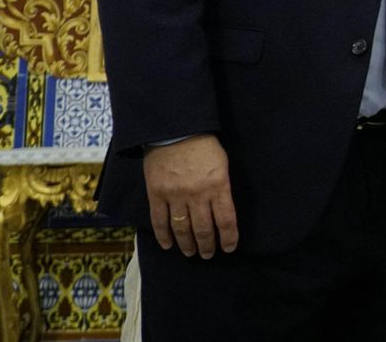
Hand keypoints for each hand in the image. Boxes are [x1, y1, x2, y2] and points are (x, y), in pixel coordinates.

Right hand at [142, 134, 237, 257]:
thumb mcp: (222, 164)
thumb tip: (222, 210)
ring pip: (182, 229)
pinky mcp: (156, 194)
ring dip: (187, 244)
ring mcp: (175, 196)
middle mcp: (197, 195)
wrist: (175, 131)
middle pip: (203, 229)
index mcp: (218, 186)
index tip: (229, 248)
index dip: (228, 238)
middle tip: (209, 255)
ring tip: (191, 253)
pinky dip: (163, 236)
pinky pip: (159, 221)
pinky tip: (168, 245)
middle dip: (207, 245)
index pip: (226, 220)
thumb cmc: (204, 145)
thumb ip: (222, 188)